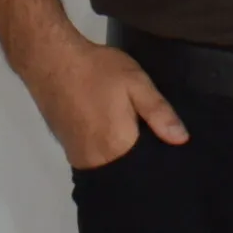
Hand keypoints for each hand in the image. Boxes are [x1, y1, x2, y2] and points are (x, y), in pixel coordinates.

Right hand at [21, 37, 187, 169]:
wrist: (51, 59)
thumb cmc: (97, 70)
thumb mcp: (136, 83)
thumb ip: (159, 112)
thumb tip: (182, 140)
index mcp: (116, 148)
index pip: (144, 171)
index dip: (157, 163)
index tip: (169, 156)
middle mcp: (94, 160)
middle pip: (124, 173)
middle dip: (139, 163)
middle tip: (152, 142)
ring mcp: (77, 155)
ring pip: (107, 167)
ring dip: (120, 158)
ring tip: (133, 139)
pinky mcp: (66, 146)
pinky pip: (92, 159)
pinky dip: (104, 152)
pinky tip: (110, 134)